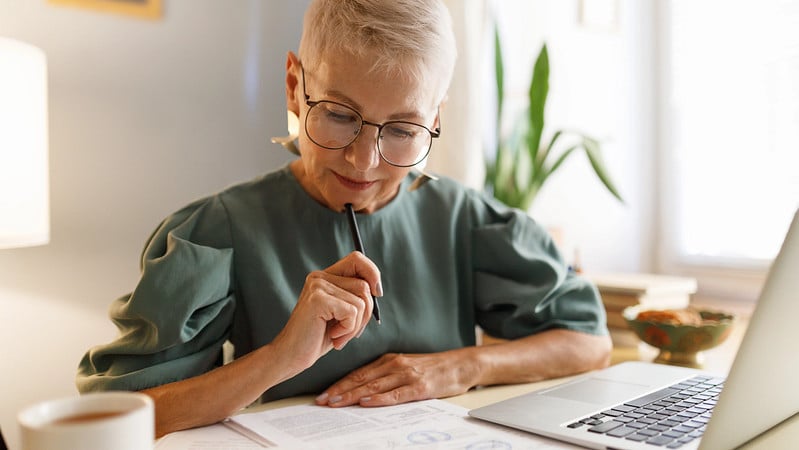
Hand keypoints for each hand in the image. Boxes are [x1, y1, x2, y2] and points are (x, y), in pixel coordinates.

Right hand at [270, 251, 381, 373]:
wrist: (291, 355)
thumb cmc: (317, 337)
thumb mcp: (341, 313)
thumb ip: (356, 296)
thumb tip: (377, 289)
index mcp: (325, 276)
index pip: (357, 259)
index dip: (373, 273)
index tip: (377, 294)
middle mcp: (319, 277)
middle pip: (364, 285)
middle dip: (365, 314)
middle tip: (348, 331)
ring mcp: (318, 286)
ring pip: (361, 301)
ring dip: (355, 325)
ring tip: (338, 335)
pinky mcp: (318, 300)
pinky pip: (352, 312)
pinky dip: (348, 330)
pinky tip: (333, 336)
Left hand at [315, 350, 477, 406]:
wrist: (461, 365)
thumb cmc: (432, 369)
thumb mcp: (405, 366)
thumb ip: (385, 375)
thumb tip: (361, 392)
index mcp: (389, 360)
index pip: (358, 373)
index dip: (338, 384)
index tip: (322, 395)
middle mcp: (395, 365)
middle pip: (361, 380)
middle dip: (339, 391)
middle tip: (321, 401)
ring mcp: (407, 375)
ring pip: (374, 387)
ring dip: (352, 396)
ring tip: (336, 403)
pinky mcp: (420, 387)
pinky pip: (396, 394)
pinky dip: (380, 399)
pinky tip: (367, 403)